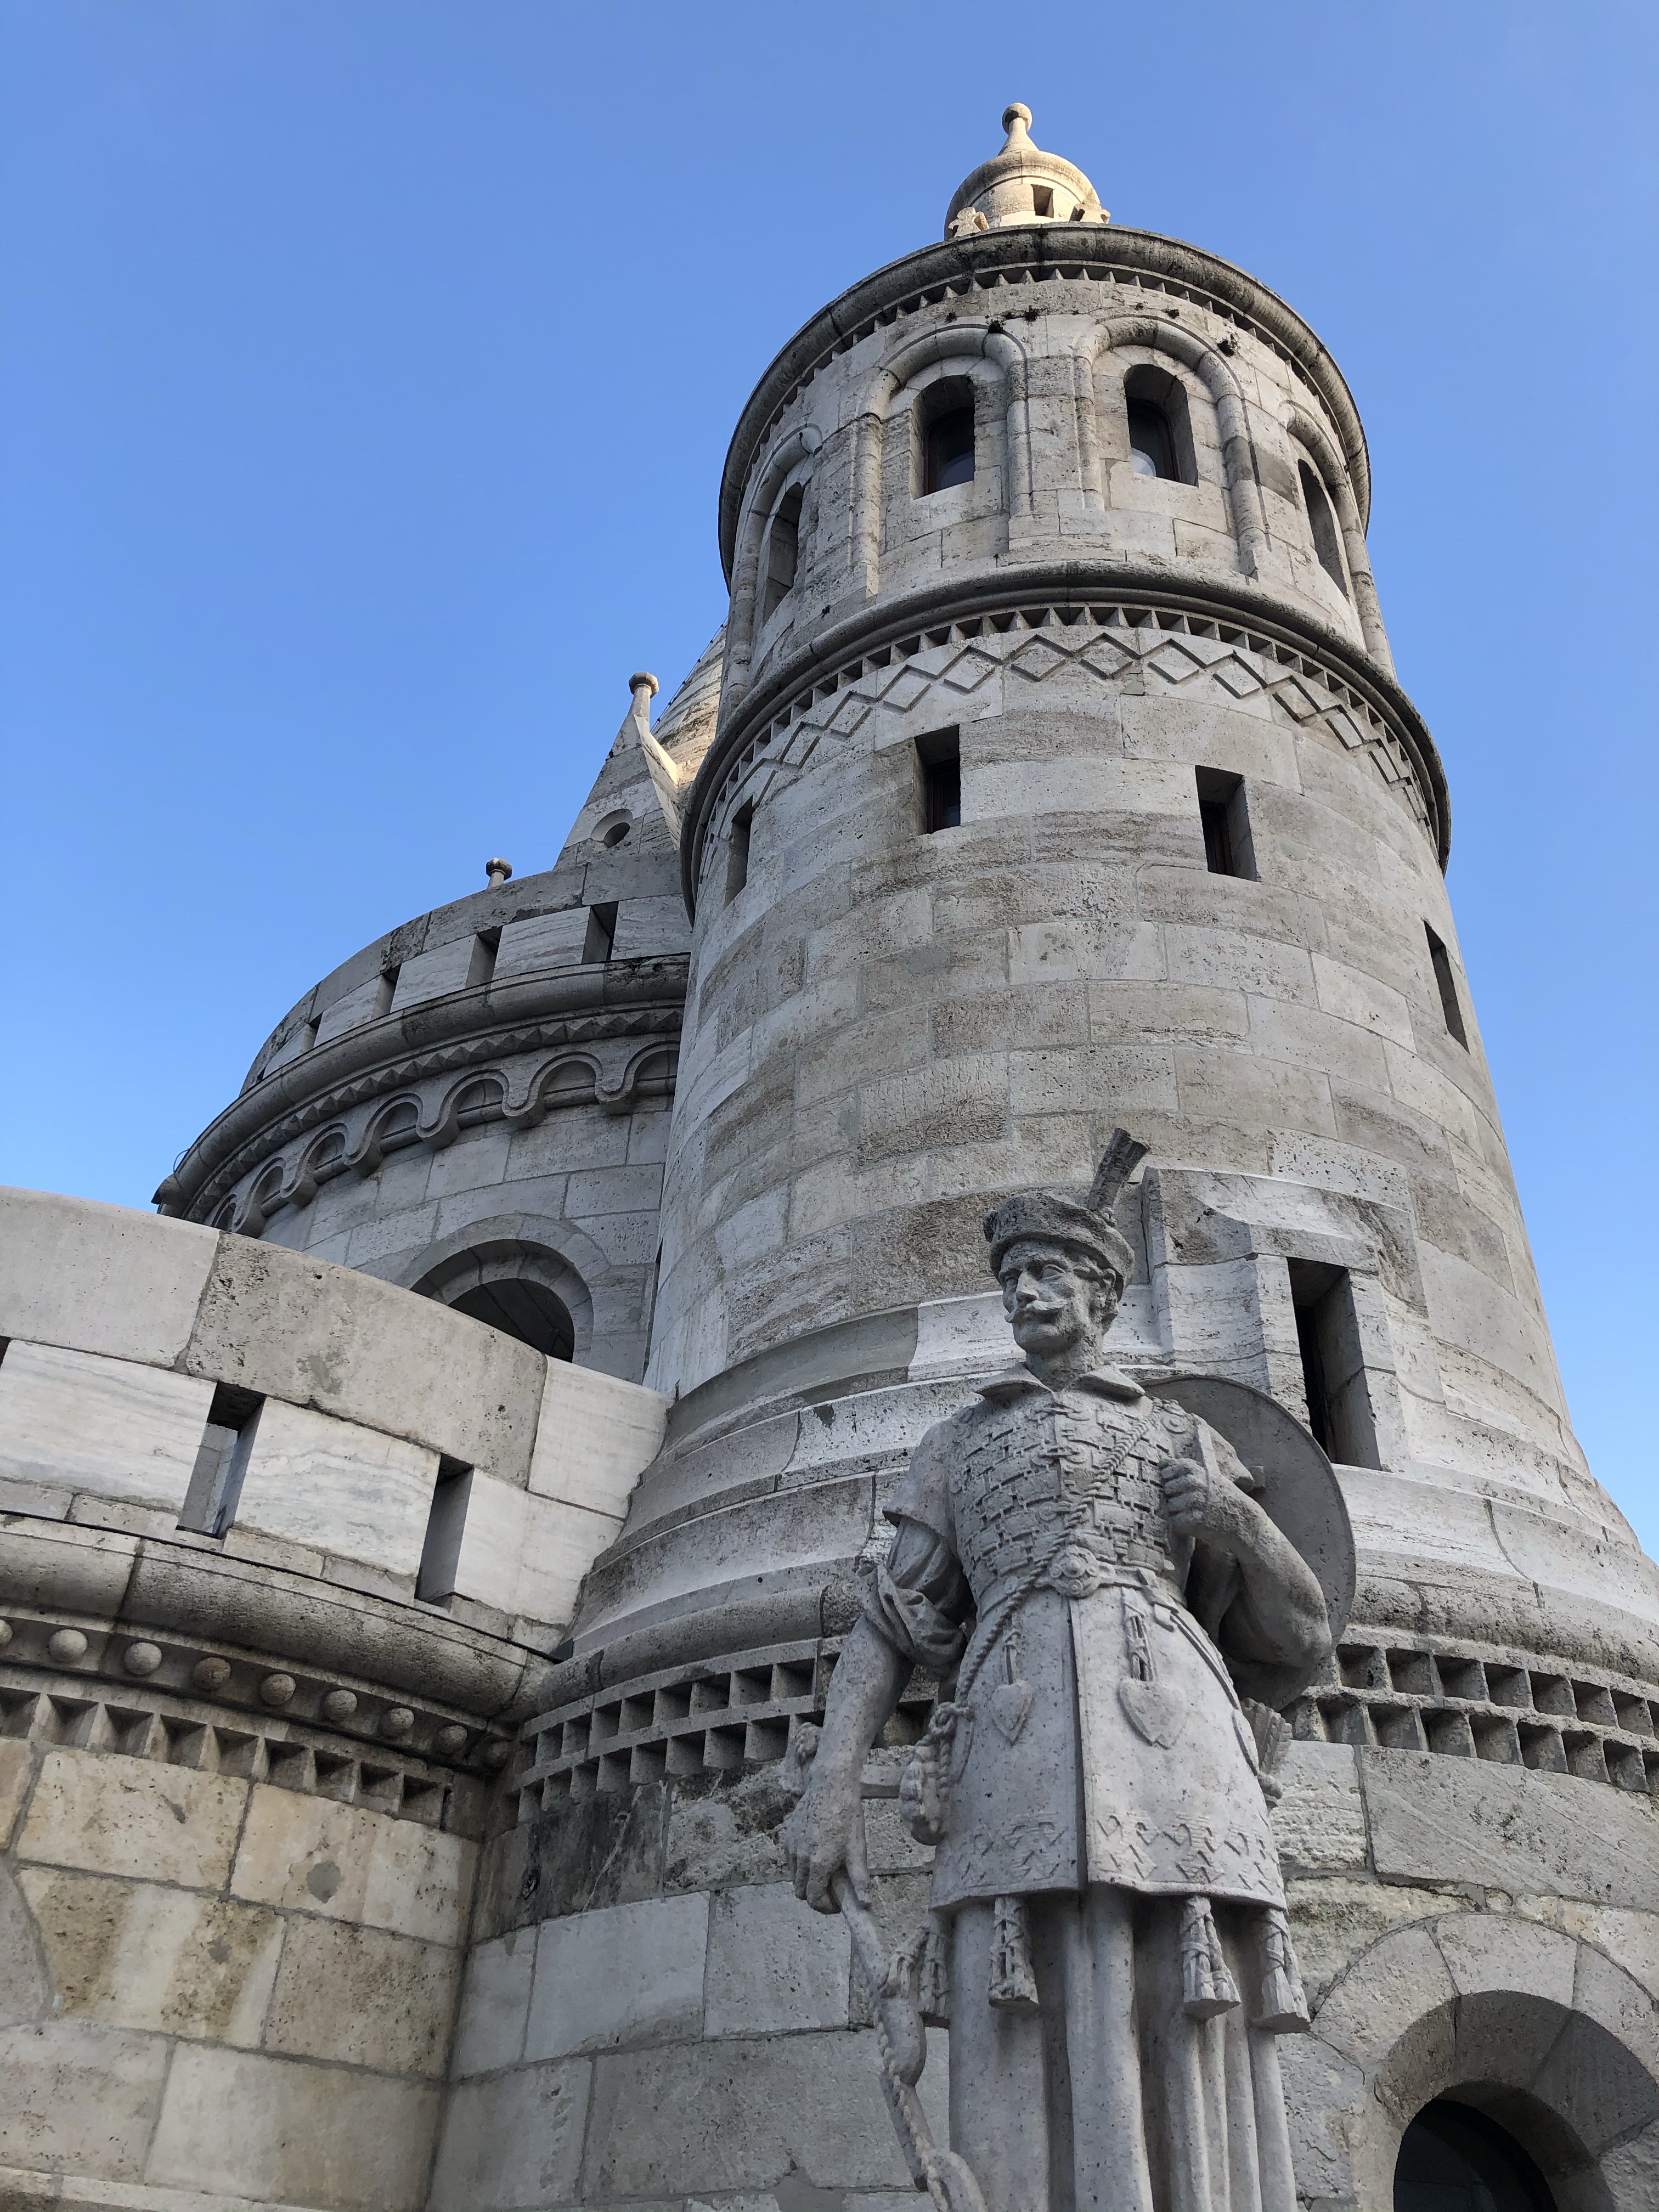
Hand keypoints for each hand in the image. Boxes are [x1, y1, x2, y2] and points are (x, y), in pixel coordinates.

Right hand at [783, 1772, 867, 1913]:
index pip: (813, 1899)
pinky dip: (800, 1865)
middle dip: (815, 1896)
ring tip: (825, 1870)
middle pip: (800, 1891)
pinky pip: (790, 1860)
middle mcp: (800, 1858)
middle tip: (831, 1890)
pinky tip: (816, 1853)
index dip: (825, 1907)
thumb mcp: (858, 1849)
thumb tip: (865, 1904)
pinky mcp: (788, 1836)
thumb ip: (860, 1879)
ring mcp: (791, 1846)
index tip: (836, 1904)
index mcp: (818, 1864)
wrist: (830, 1786)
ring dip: (806, 1880)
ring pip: (793, 1877)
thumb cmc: (847, 1816)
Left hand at [1161, 1454, 1257, 1548]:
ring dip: (1178, 1511)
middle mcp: (1195, 1483)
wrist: (1244, 1521)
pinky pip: (1174, 1521)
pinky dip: (1181, 1524)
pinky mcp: (1195, 1520)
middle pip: (1166, 1488)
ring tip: (1195, 1512)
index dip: (1170, 1478)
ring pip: (1170, 1506)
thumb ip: (1186, 1470)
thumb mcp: (1210, 1477)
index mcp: (1198, 1470)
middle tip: (1190, 1502)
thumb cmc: (1224, 1497)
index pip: (1169, 1469)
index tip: (1178, 1484)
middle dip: (1174, 1496)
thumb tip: (1161, 1463)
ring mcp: (1195, 1502)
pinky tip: (1195, 1521)